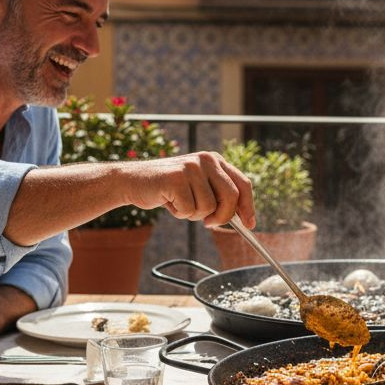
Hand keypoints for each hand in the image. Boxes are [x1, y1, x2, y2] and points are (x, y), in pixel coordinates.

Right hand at [124, 151, 255, 227]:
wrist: (133, 181)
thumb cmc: (168, 188)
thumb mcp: (198, 186)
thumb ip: (218, 195)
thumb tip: (242, 218)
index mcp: (215, 160)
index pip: (243, 183)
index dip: (248, 206)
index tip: (250, 224)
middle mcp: (206, 160)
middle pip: (231, 197)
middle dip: (223, 217)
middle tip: (208, 224)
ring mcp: (191, 168)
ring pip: (208, 207)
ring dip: (194, 214)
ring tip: (180, 203)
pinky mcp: (176, 178)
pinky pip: (189, 210)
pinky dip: (179, 213)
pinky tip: (169, 201)